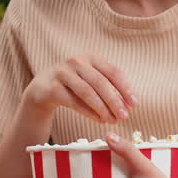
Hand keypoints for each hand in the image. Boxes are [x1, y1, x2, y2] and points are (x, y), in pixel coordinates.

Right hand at [23, 54, 137, 123]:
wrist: (41, 90)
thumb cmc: (73, 86)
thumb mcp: (91, 82)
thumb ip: (109, 90)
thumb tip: (130, 106)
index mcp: (91, 57)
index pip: (113, 71)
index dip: (125, 88)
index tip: (135, 104)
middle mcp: (76, 61)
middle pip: (100, 82)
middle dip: (115, 100)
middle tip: (124, 116)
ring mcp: (62, 73)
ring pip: (87, 91)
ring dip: (102, 108)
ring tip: (112, 120)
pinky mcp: (51, 87)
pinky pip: (73, 101)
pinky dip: (88, 112)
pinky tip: (99, 120)